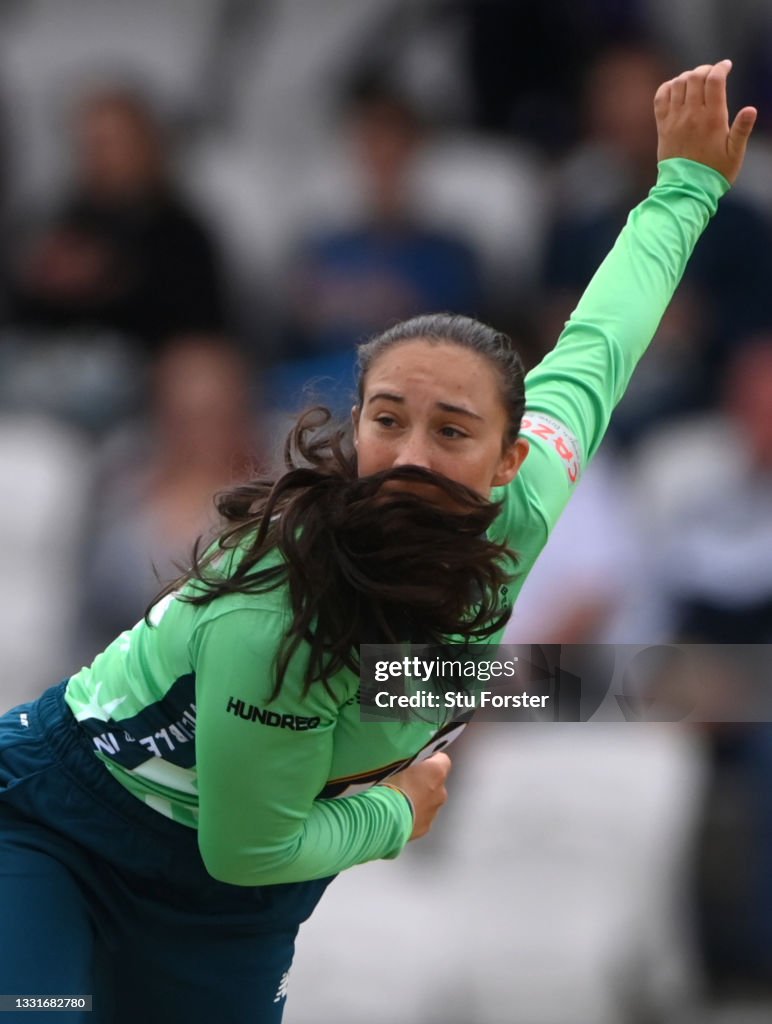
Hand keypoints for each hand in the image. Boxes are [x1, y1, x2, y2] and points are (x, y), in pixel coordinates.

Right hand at [387, 751, 450, 839]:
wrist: (385, 818)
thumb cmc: (391, 786)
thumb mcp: (398, 762)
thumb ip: (409, 759)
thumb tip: (408, 758)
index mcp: (436, 772)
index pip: (442, 759)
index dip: (430, 759)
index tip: (419, 760)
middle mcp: (440, 792)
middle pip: (435, 782)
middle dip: (423, 781)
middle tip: (404, 780)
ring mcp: (434, 812)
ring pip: (429, 801)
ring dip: (418, 798)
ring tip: (398, 798)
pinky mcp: (425, 827)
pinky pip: (421, 817)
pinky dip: (412, 814)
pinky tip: (397, 812)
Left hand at [655, 60, 756, 183]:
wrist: (686, 189)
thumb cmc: (715, 172)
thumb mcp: (735, 153)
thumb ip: (742, 130)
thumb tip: (751, 109)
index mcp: (712, 119)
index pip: (714, 80)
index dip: (721, 67)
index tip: (726, 66)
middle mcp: (691, 116)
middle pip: (695, 77)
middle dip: (705, 69)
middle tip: (712, 74)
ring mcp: (674, 120)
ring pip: (678, 84)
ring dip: (688, 77)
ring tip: (696, 81)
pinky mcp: (662, 126)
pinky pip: (660, 98)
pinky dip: (668, 87)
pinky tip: (676, 89)